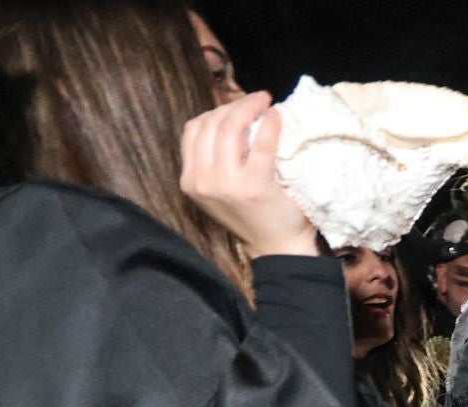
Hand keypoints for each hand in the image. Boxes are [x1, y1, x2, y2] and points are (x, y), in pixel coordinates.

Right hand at [180, 92, 316, 258]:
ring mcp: (228, 184)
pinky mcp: (255, 185)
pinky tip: (276, 116)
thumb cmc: (252, 214)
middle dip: (234, 105)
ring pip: (230, 128)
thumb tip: (229, 115)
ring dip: (249, 107)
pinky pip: (260, 144)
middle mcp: (203, 181)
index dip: (214, 111)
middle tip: (256, 99)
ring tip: (265, 102)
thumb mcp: (218, 189)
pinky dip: (269, 124)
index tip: (235, 107)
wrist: (277, 247)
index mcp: (190, 180)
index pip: (193, 130)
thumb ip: (213, 160)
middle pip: (211, 124)